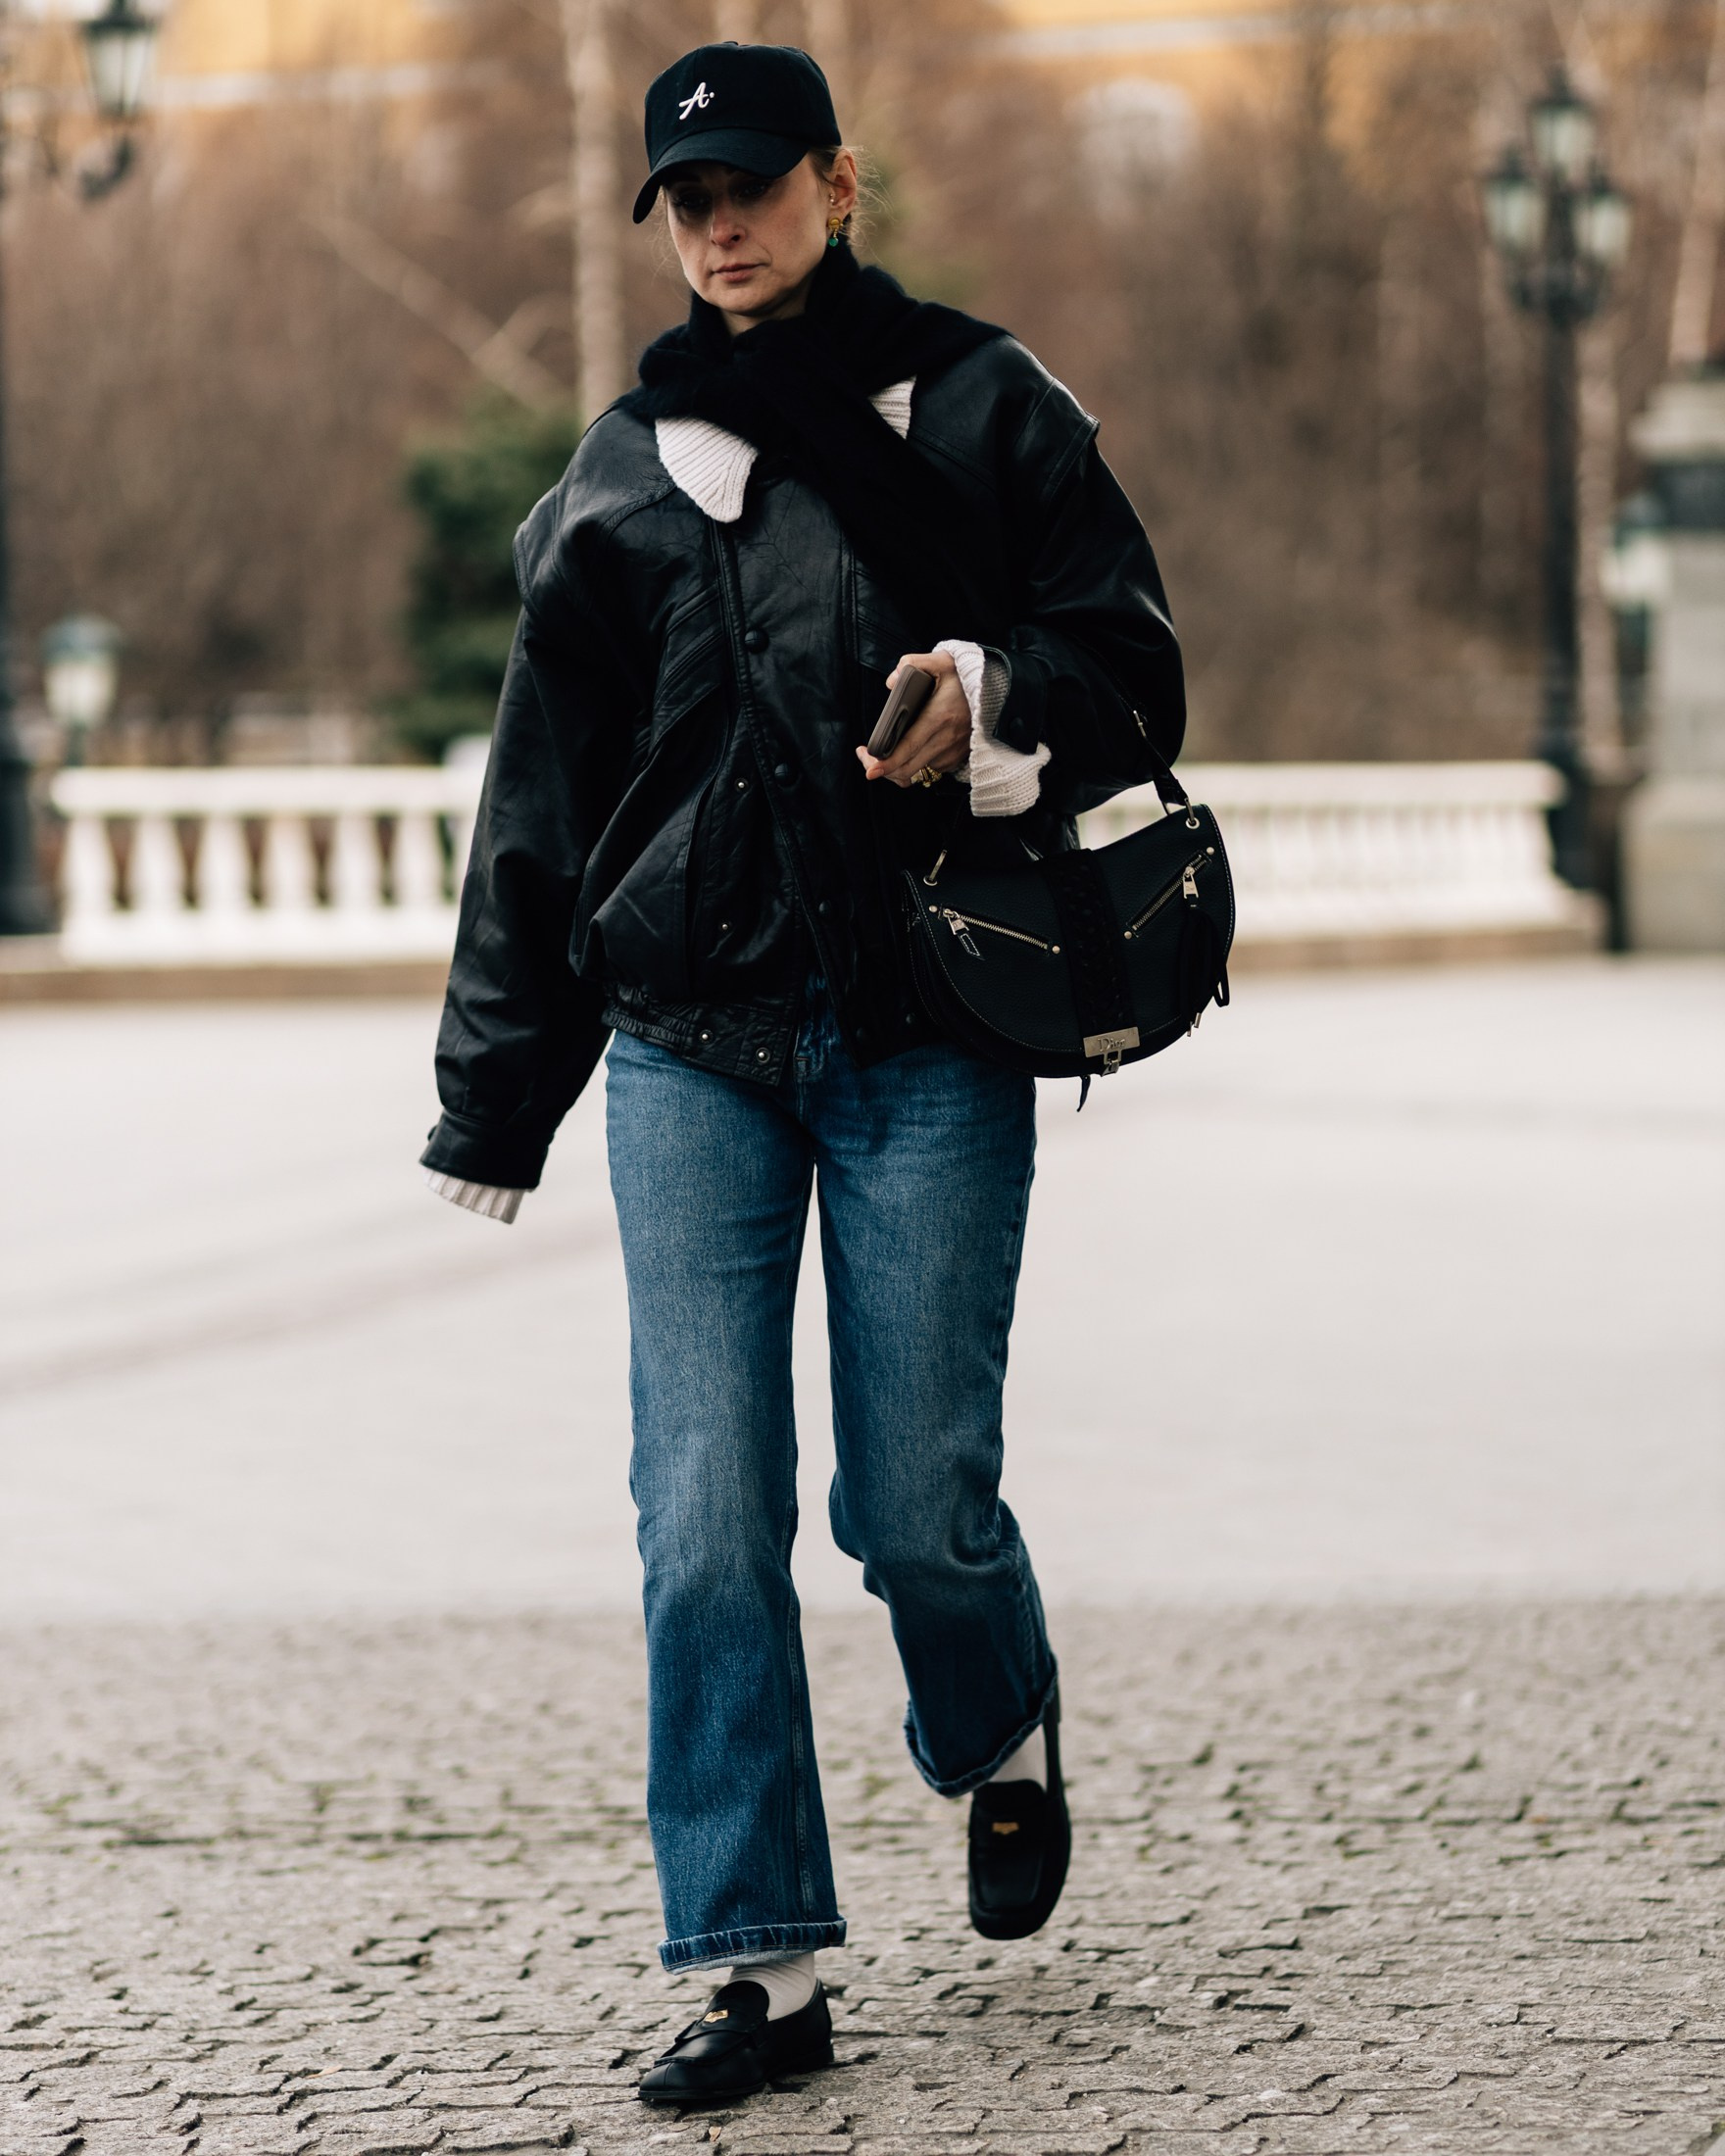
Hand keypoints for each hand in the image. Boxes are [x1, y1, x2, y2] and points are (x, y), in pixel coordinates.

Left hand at [856, 649, 971, 787]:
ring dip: (898, 767)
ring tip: (885, 753)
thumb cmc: (967, 677)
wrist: (998, 692)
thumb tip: (892, 681)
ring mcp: (952, 753)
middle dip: (884, 770)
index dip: (887, 763)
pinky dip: (916, 764)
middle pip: (908, 769)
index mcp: (939, 718)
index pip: (908, 748)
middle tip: (868, 758)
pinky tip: (908, 751)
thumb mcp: (942, 660)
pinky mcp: (956, 759)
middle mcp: (946, 740)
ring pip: (918, 772)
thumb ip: (913, 663)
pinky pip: (930, 769)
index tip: (870, 768)